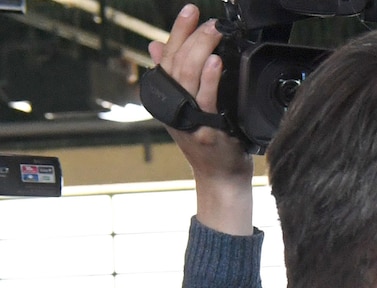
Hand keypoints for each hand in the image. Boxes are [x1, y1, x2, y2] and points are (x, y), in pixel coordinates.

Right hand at [148, 6, 253, 234]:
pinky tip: (216, 62)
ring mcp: (189, 118)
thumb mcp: (186, 108)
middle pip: (178, 62)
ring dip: (202, 50)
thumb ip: (173, 78)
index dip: (178, 30)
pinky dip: (210, 79)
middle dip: (193, 36)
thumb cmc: (209, 145)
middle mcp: (174, 105)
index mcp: (167, 97)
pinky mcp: (206, 131)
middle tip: (209, 20)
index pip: (169, 55)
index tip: (190, 10)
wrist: (220, 180)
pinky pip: (206, 99)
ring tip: (214, 31)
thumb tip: (155, 47)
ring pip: (189, 76)